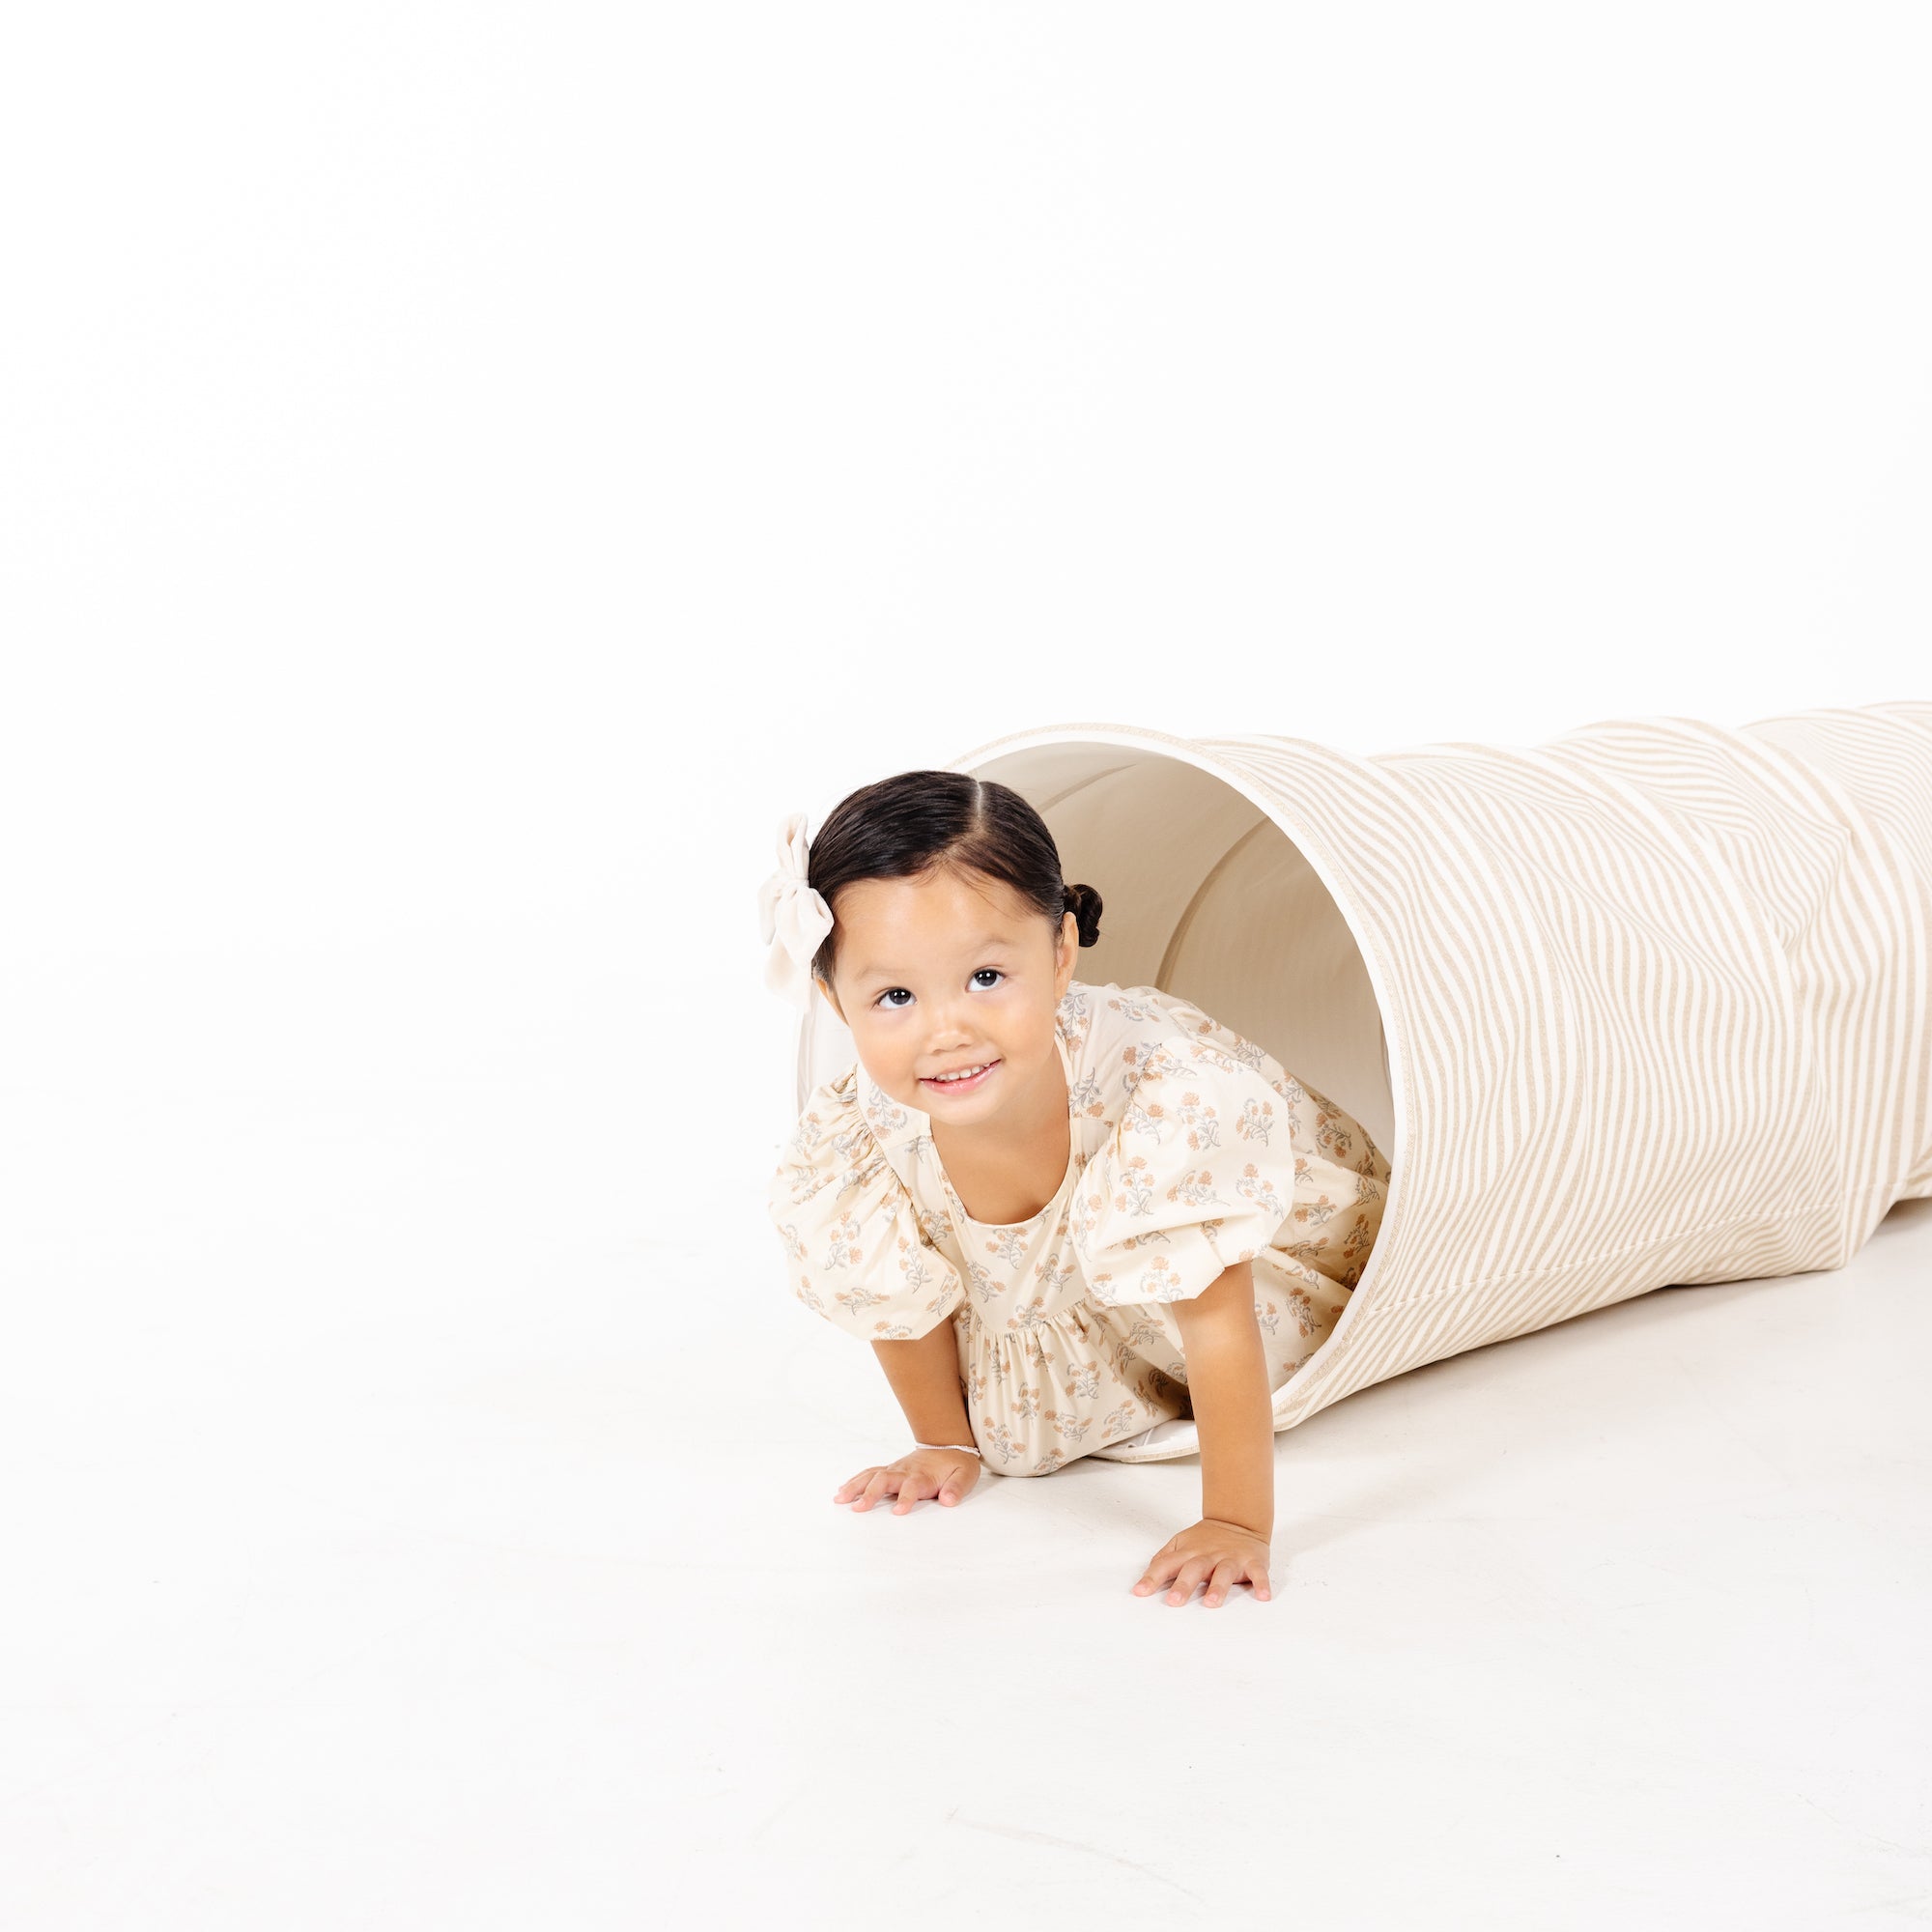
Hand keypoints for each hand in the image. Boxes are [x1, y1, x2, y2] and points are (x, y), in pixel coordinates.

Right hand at [833, 1446, 982, 1513]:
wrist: (948, 1444)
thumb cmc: (956, 1463)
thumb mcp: (965, 1474)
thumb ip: (957, 1487)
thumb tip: (948, 1501)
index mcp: (923, 1475)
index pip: (912, 1486)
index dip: (906, 1498)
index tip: (898, 1512)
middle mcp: (905, 1471)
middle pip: (884, 1480)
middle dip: (871, 1494)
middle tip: (858, 1509)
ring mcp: (895, 1469)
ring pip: (871, 1475)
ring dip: (855, 1487)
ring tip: (839, 1499)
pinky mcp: (889, 1470)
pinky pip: (869, 1474)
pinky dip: (855, 1481)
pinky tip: (842, 1491)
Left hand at [1132, 1517, 1273, 1606]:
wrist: (1238, 1520)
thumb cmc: (1205, 1539)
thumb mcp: (1181, 1544)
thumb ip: (1163, 1560)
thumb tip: (1143, 1580)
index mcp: (1188, 1552)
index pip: (1166, 1564)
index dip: (1152, 1578)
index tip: (1139, 1593)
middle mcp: (1208, 1555)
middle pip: (1194, 1569)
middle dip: (1184, 1585)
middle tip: (1174, 1602)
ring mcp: (1231, 1558)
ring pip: (1224, 1572)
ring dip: (1218, 1588)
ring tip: (1211, 1603)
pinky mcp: (1252, 1561)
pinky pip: (1258, 1573)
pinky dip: (1261, 1584)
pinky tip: (1263, 1597)